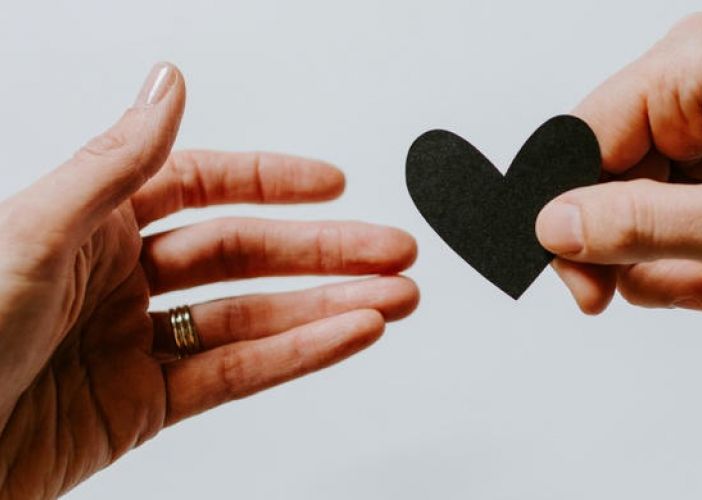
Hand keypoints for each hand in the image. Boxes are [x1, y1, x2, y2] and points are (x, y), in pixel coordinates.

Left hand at [0, 63, 418, 497]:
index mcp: (85, 222)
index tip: (332, 184)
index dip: (269, 182)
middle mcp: (115, 279)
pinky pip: (236, 374)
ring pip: (252, 318)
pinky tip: (346, 335)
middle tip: (391, 250)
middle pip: (241, 255)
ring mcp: (133, 345)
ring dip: (328, 307)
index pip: (197, 186)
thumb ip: (117, 162)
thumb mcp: (34, 231)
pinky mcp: (142, 408)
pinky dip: (299, 355)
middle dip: (324, 251)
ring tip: (394, 298)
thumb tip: (167, 83)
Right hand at [535, 13, 701, 312]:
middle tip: (699, 289)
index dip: (571, 227)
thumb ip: (642, 227)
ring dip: (677, 256)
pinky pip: (677, 200)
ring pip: (640, 200)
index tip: (592, 296)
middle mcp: (691, 75)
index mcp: (688, 70)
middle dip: (642, 252)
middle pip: (604, 179)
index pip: (575, 146)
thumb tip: (551, 226)